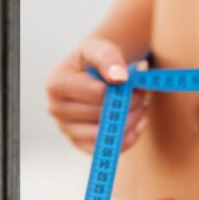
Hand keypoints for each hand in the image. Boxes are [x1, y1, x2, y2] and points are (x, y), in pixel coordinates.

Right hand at [46, 37, 148, 152]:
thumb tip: (120, 78)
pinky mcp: (79, 143)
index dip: (122, 89)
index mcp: (57, 84)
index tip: (135, 81)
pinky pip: (106, 150)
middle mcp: (56, 110)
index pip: (97, 93)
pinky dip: (128, 139)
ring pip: (104, 136)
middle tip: (142, 92)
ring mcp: (66, 129)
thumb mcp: (99, 49)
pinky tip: (139, 122)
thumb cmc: (93, 60)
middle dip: (129, 104)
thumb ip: (109, 58)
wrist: (88, 72)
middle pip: (101, 115)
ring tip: (141, 105)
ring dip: (131, 121)